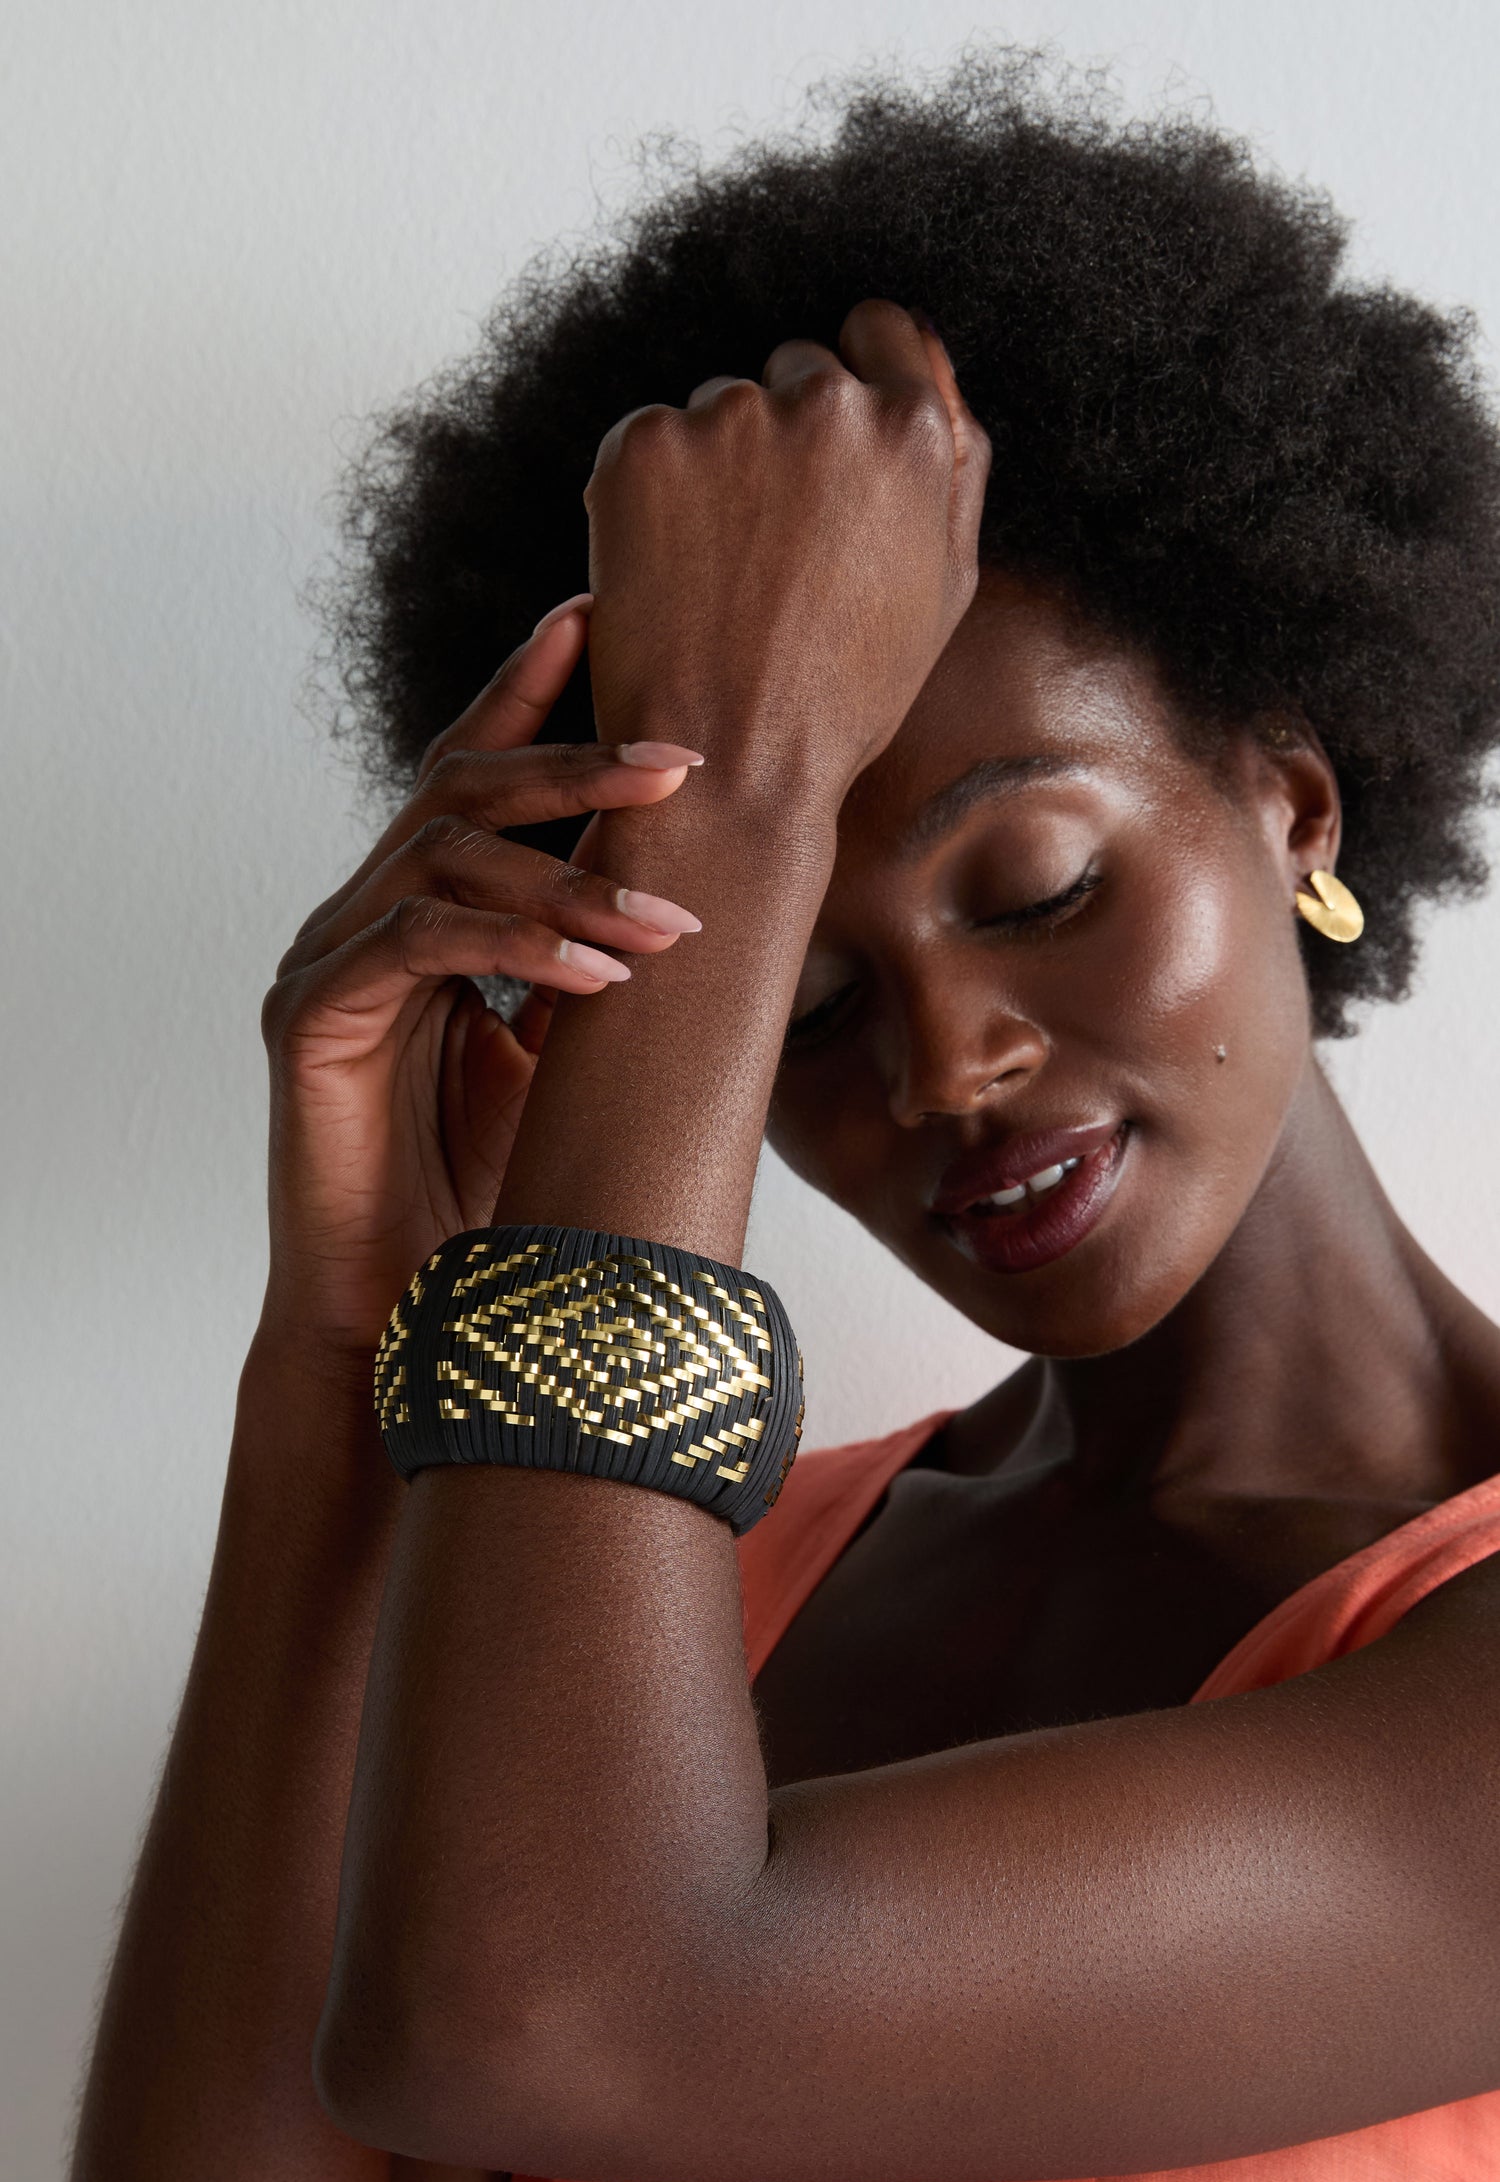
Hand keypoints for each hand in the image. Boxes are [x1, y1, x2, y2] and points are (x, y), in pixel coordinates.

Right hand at [258, 603, 702, 1350]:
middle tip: (681, 763)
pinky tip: (595, 978)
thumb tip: (691, 901)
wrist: (409, 1319)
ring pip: (445, 862)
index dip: (527, 693)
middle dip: (573, 766)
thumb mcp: (559, 1058)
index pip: (472, 777)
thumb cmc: (489, 1191)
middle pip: (460, 794)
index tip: (599, 619)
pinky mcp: (309, 1022)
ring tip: (668, 925)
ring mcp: (327, 962)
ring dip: (571, 883)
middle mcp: (362, 916)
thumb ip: (584, 969)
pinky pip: (417, 948)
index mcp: (418, 912)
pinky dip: (513, 950)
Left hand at [583, 300, 989, 802]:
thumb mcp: (945, 580)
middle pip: (797, 372)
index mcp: (912, 429)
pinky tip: (673, 573)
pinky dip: (650, 494)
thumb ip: (954, 455)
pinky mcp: (643, 446)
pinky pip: (649, 440)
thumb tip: (927, 344)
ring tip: (725, 579)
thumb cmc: (848, 691)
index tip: (830, 458)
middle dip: (786, 440)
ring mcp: (726, 418)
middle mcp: (824, 403)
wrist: (733, 764)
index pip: (879, 331)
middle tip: (776, 555)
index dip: (856, 387)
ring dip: (716, 471)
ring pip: (718, 410)